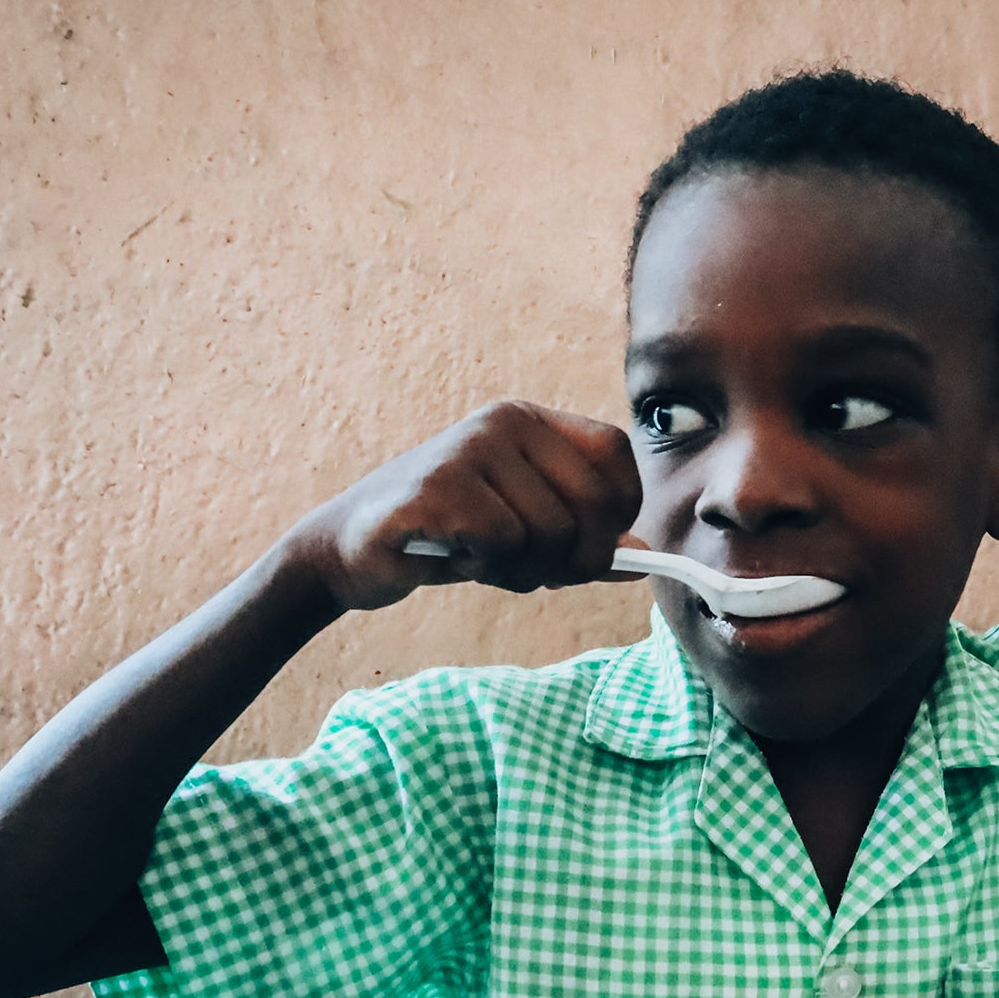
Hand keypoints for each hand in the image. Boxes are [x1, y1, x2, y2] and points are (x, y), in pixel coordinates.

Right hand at [282, 401, 644, 612]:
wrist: (353, 551)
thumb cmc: (449, 539)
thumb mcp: (525, 535)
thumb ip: (583, 540)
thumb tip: (645, 555)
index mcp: (531, 422)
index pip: (615, 454)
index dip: (622, 510)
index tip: (596, 548)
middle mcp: (502, 423)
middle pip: (593, 502)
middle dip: (578, 559)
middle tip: (537, 575)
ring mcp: (466, 449)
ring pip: (549, 531)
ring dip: (524, 571)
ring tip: (483, 562)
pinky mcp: (435, 488)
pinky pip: (501, 543)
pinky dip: (486, 569)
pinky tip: (453, 558)